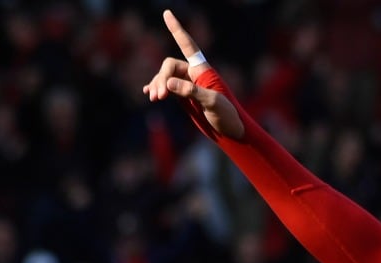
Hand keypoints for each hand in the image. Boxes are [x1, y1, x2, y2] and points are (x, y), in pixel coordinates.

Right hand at [142, 10, 245, 140]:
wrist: (232, 132)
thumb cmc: (228, 115)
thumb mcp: (212, 102)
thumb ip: (191, 91)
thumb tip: (168, 83)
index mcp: (203, 69)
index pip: (187, 45)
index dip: (177, 29)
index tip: (167, 13)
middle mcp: (194, 74)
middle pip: (169, 66)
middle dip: (161, 78)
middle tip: (159, 97)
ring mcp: (187, 85)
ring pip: (165, 78)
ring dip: (157, 86)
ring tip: (154, 99)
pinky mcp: (184, 97)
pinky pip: (166, 88)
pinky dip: (157, 88)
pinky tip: (148, 93)